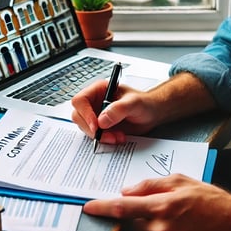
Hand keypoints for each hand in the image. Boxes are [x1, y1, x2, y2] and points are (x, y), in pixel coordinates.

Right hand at [71, 73, 216, 144]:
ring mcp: (95, 115)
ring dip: (100, 136)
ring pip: (86, 128)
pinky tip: (118, 138)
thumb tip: (101, 120)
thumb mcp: (134, 103)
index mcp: (99, 90)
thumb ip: (119, 109)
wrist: (151, 114)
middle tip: (109, 136)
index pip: (80, 100)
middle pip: (79, 116)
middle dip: (93, 129)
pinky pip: (94, 136)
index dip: (85, 114)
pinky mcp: (100, 127)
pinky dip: (105, 140)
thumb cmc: (144, 103)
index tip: (96, 126)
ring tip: (118, 136)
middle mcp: (94, 102)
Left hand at [83, 174, 230, 230]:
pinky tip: (181, 228)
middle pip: (134, 219)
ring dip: (153, 222)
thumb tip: (127, 191)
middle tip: (161, 204)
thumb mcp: (181, 181)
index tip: (88, 207)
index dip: (102, 207)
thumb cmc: (211, 201)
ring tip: (178, 216)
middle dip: (139, 210)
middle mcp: (160, 229)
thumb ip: (151, 185)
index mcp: (161, 206)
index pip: (121, 208)